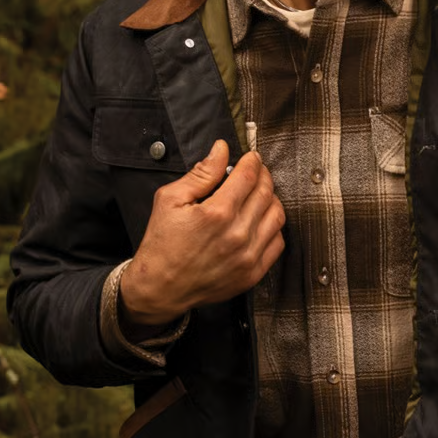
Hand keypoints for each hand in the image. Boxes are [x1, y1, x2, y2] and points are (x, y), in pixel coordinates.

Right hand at [119, 139, 285, 325]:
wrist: (160, 287)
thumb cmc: (162, 244)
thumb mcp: (170, 199)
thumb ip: (201, 173)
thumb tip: (221, 150)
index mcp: (217, 213)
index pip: (249, 176)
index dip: (253, 161)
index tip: (251, 158)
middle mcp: (237, 234)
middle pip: (266, 193)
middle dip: (263, 176)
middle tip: (256, 171)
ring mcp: (248, 256)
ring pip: (277, 216)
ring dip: (271, 199)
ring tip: (259, 194)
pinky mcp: (253, 273)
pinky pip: (277, 243)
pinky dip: (273, 227)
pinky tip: (260, 221)